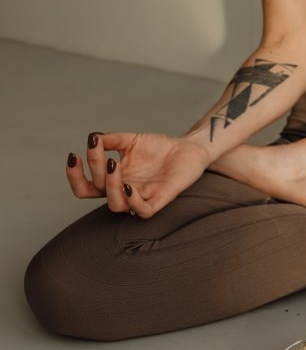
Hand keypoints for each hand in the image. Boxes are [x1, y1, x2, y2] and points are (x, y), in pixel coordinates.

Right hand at [66, 132, 210, 217]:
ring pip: (116, 205)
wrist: (187, 149)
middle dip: (93, 173)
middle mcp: (123, 190)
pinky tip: (129, 185)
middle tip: (104, 155)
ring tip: (114, 164)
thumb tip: (93, 138)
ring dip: (110, 186)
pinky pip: (143, 211)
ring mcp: (141, 196)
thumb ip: (111, 140)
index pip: (85, 186)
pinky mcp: (160, 200)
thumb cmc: (159, 148)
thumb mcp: (131, 140)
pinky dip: (133, 201)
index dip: (74, 175)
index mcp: (114, 179)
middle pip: (95, 194)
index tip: (74, 155)